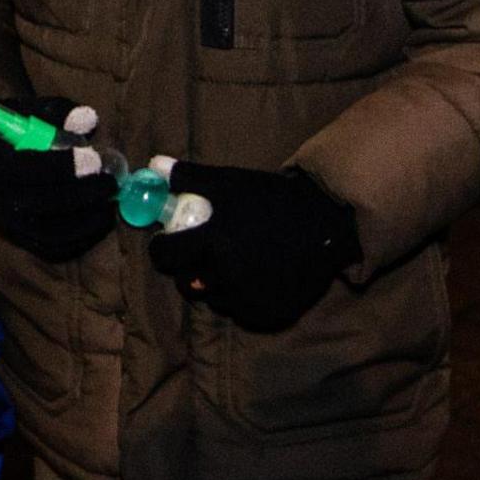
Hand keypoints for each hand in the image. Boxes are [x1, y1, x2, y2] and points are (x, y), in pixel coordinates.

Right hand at [0, 96, 117, 261]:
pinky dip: (82, 239)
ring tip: (110, 203)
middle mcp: (2, 197)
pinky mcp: (23, 238)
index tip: (95, 160)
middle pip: (48, 202)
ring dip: (88, 220)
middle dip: (85, 194)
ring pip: (54, 231)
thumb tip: (89, 118)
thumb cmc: (14, 131)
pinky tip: (101, 220)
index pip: (33, 169)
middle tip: (112, 183)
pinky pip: (56, 247)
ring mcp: (12, 222)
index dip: (66, 166)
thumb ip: (60, 114)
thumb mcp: (32, 113)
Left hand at [147, 163, 359, 332]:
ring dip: (214, 285)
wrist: (326, 222)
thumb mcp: (229, 182)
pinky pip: (239, 312)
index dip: (163, 247)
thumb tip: (153, 165)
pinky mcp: (268, 314)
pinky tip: (251, 278)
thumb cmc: (272, 199)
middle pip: (185, 282)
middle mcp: (227, 275)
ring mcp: (248, 298)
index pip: (164, 255)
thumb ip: (188, 177)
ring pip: (213, 298)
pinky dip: (239, 299)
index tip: (170, 240)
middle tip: (201, 254)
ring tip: (230, 264)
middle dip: (186, 268)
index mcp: (213, 242)